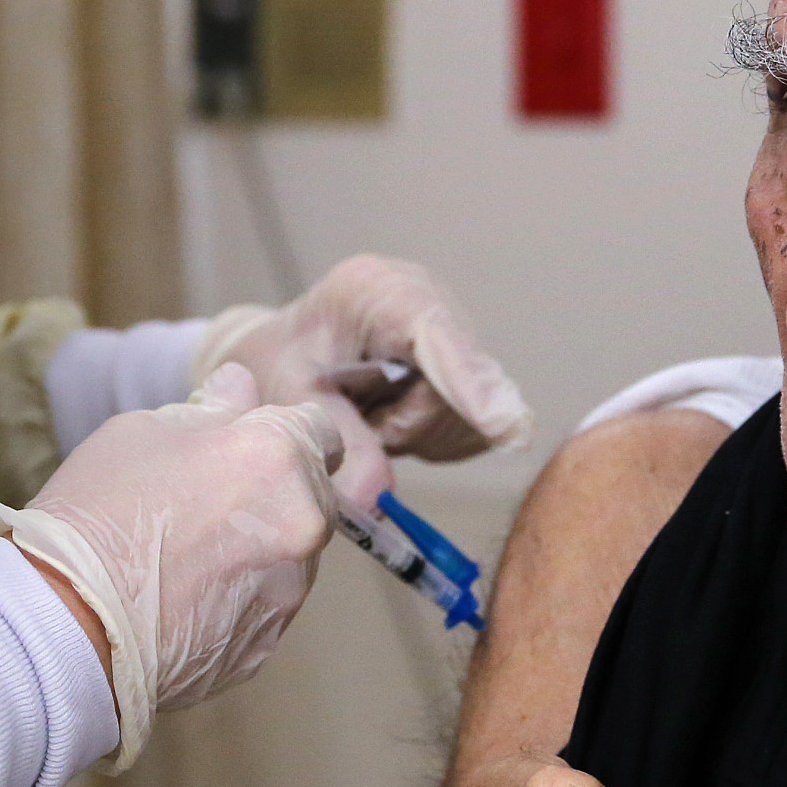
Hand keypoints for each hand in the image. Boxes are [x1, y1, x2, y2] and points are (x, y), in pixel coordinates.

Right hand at [0, 365, 341, 767]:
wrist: (63, 625)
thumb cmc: (98, 512)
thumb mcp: (142, 433)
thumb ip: (211, 411)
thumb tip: (241, 386)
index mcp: (278, 458)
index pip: (321, 430)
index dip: (285, 433)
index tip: (253, 445)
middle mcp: (303, 525)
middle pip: (312, 496)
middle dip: (274, 493)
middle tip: (204, 505)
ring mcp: (289, 593)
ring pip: (292, 555)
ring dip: (259, 548)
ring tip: (186, 560)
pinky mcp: (266, 647)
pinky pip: (264, 608)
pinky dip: (238, 600)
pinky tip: (183, 601)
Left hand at [196, 256, 530, 505]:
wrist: (285, 354)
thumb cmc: (279, 363)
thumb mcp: (289, 398)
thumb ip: (334, 439)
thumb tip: (376, 497)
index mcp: (375, 289)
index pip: (436, 334)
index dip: (473, 383)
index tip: (508, 429)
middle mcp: (427, 302)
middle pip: (456, 386)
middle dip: (408, 423)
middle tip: (356, 420)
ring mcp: (452, 334)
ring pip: (465, 413)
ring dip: (414, 433)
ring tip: (365, 413)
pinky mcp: (465, 370)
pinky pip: (467, 426)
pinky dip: (426, 439)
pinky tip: (388, 418)